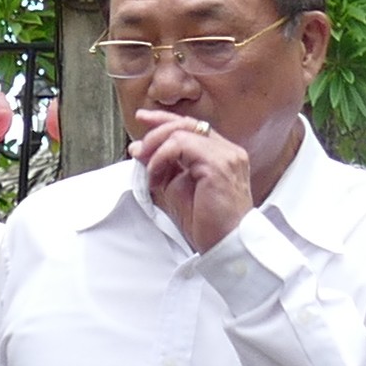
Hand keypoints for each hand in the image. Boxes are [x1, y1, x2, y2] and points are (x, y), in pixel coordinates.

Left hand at [131, 103, 263, 250]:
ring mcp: (226, 155)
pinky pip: (182, 145)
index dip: (165, 120)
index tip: (143, 120)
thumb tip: (140, 149)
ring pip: (182, 131)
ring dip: (157, 147)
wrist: (226, 245)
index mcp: (222, 154)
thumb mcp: (176, 189)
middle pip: (187, 123)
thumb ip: (163, 167)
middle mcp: (228, 151)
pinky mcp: (219, 164)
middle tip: (137, 149)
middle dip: (155, 130)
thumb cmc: (207, 224)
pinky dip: (162, 156)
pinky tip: (156, 174)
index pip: (192, 126)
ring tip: (149, 169)